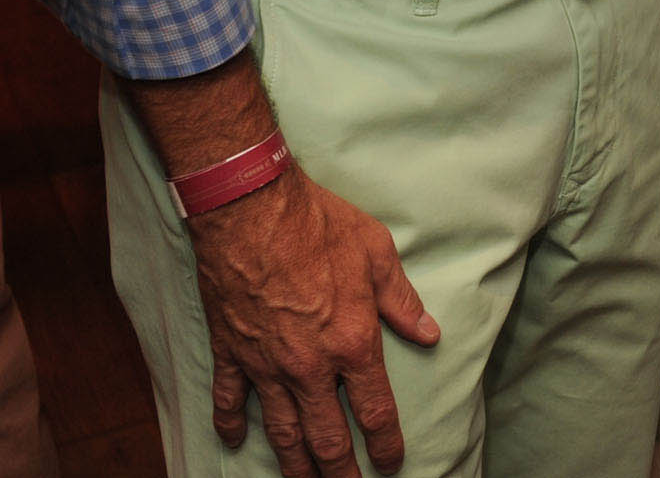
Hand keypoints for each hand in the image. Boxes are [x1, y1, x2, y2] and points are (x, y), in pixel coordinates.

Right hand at [188, 166, 439, 477]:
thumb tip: (429, 333)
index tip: (391, 464)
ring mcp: (266, 364)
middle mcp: (310, 366)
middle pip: (327, 438)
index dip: (386, 445)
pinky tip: (233, 442)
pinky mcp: (231, 352)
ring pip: (282, 432)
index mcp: (353, 343)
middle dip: (340, 474)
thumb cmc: (319, 225)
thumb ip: (402, 300)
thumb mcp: (377, 253)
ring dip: (294, 466)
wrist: (251, 208)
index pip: (375, 411)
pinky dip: (231, 424)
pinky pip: (230, 401)